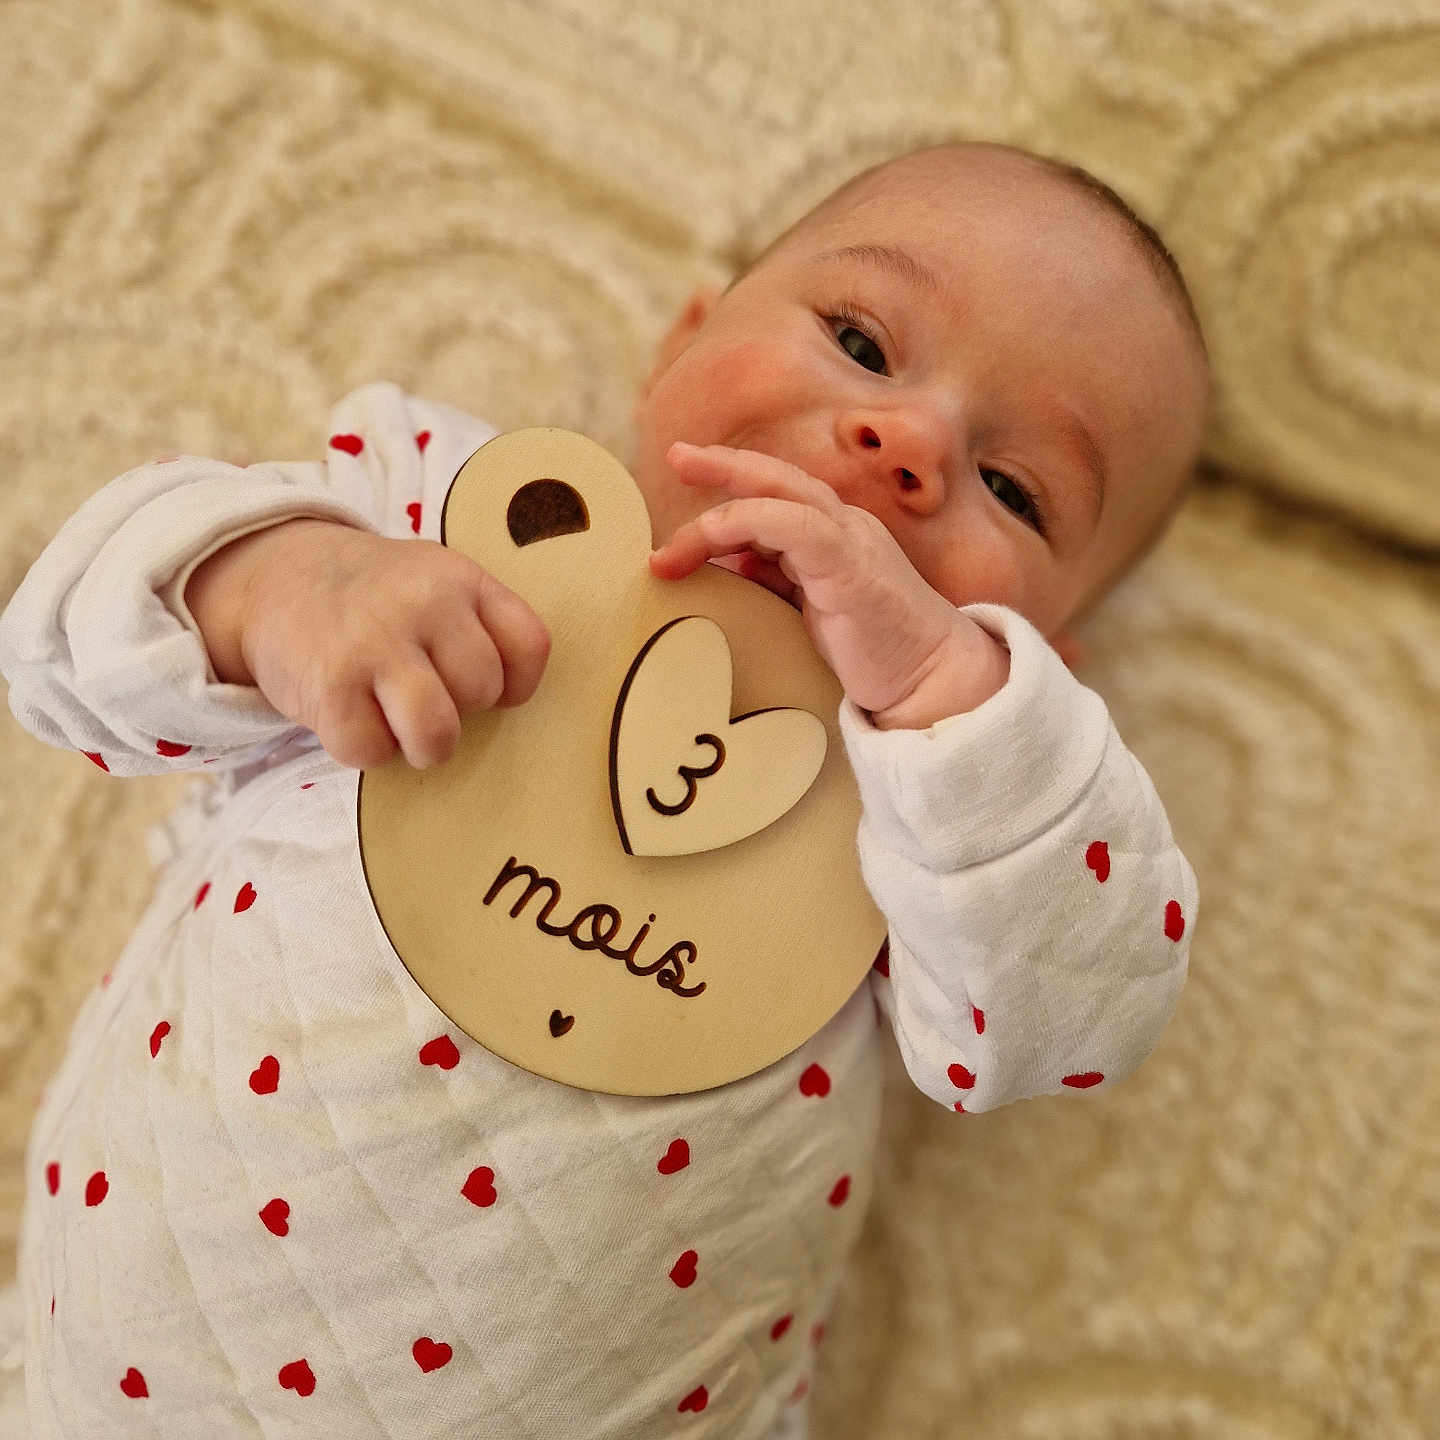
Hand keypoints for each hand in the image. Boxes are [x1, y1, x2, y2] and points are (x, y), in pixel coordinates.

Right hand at [185, 519, 549, 767]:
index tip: (490, 688)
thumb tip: (511, 704)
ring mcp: (373, 642)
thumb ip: (480, 625)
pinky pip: (371, 751)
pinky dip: (364, 749)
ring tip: (402, 726)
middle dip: (461, 709)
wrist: (278, 575)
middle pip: (481, 691)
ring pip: (436, 732)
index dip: (517, 683)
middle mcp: (422, 604)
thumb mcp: (437, 581)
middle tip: (427, 695)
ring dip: (425, 746)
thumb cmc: (378, 599)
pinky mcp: (327, 685)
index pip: (529, 645)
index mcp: (461, 579)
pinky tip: (353, 716)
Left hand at [648, 444, 1008, 728]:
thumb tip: (732, 559)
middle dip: (722, 465)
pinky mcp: (850, 563)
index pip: (777, 498)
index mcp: (835, 536)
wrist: (933, 678)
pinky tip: (712, 538)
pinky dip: (747, 523)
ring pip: (779, 495)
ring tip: (670, 544)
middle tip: (675, 456)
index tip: (688, 511)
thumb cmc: (876, 650)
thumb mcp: (813, 609)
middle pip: (776, 477)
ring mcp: (850, 539)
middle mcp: (843, 526)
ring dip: (718, 511)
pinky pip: (794, 524)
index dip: (732, 491)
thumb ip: (778, 577)